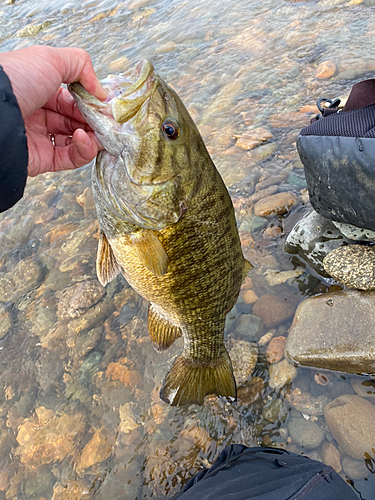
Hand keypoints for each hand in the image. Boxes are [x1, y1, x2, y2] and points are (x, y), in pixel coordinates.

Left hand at [0, 45, 106, 175]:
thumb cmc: (15, 81)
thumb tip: (100, 91)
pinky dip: (83, 149)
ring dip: (93, 137)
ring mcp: (40, 138)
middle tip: (108, 121)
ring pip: (76, 141)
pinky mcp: (42, 159)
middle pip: (76, 121)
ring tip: (99, 132)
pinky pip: (71, 158)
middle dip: (95, 121)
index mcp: (37, 90)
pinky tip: (84, 138)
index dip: (90, 102)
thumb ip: (81, 66)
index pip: (71, 99)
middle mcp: (37, 114)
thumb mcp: (50, 59)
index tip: (105, 104)